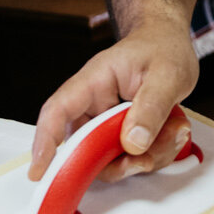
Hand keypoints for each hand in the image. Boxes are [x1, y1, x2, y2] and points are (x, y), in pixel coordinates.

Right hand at [27, 14, 198, 183]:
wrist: (169, 42)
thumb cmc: (163, 48)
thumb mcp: (168, 75)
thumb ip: (152, 108)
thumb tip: (133, 143)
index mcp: (94, 81)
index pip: (58, 111)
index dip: (45, 143)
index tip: (40, 172)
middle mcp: (94, 104)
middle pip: (86, 148)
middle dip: (119, 161)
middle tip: (149, 157)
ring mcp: (107, 121)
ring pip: (113, 158)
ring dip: (147, 155)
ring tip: (174, 129)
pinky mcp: (122, 133)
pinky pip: (132, 156)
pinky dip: (156, 152)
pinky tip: (173, 130)